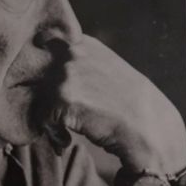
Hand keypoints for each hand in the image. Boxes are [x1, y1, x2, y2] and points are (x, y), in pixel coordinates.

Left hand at [48, 36, 185, 174]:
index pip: (44, 47)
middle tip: (65, 120)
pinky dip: (53, 134)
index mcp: (83, 43)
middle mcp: (73, 53)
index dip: (43, 74)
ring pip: (39, 100)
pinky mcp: (64, 98)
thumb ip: (78, 63)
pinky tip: (68, 141)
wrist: (149, 130)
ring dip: (49, 120)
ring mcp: (67, 74)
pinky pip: (42, 118)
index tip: (56, 93)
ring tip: (67, 133)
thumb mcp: (106, 70)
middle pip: (36, 79)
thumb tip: (44, 56)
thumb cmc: (128, 105)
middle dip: (46, 101)